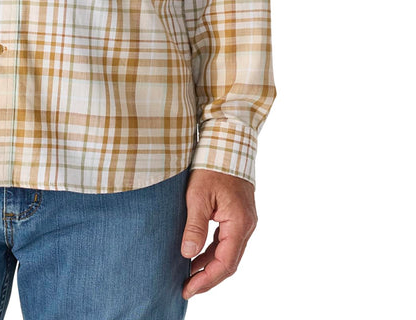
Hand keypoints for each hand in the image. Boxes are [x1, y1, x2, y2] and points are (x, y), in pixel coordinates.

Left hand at [180, 169, 256, 298]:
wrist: (228, 143)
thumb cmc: (213, 166)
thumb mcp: (198, 195)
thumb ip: (195, 226)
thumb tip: (188, 254)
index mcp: (239, 224)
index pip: (225, 263)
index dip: (206, 279)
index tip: (188, 289)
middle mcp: (246, 226)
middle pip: (229, 262)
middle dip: (208, 278)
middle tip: (186, 288)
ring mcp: (244, 221)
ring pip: (228, 253)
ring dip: (209, 265)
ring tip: (188, 275)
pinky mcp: (238, 216)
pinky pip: (226, 241)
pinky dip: (212, 251)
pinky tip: (196, 255)